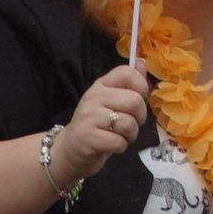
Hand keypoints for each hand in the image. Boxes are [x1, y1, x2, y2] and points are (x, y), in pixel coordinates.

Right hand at [50, 61, 149, 186]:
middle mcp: (93, 96)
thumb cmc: (97, 125)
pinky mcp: (87, 137)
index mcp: (101, 85)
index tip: (138, 99)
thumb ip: (129, 84)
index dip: (141, 86)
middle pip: (135, 101)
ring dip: (130, 135)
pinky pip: (119, 142)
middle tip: (130, 124)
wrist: (69, 150)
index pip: (126, 72)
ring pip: (129, 123)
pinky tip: (111, 145)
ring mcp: (89, 117)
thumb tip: (143, 63)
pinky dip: (121, 147)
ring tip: (119, 135)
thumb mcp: (111, 101)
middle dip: (140, 117)